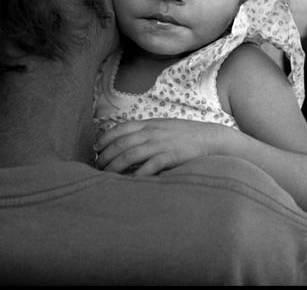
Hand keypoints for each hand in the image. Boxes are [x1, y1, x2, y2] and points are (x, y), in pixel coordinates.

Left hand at [94, 118, 228, 175]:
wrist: (210, 138)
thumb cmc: (185, 135)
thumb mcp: (163, 127)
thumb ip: (146, 132)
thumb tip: (127, 142)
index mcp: (149, 123)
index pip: (120, 129)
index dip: (105, 139)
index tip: (95, 149)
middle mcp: (152, 132)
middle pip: (121, 144)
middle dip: (106, 156)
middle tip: (97, 167)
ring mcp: (160, 144)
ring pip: (130, 155)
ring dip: (115, 166)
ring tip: (107, 176)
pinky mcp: (170, 157)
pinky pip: (149, 167)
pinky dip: (137, 175)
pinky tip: (129, 183)